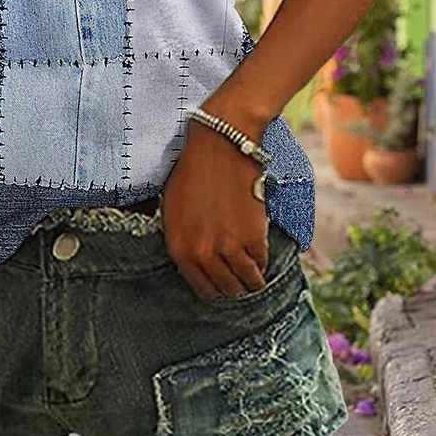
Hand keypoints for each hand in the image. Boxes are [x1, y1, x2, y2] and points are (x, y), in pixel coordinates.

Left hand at [160, 120, 270, 299]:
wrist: (219, 147)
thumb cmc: (193, 171)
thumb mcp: (173, 209)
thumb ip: (182, 239)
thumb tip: (194, 259)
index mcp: (179, 248)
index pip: (202, 288)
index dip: (215, 288)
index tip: (223, 282)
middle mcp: (202, 254)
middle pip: (226, 289)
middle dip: (235, 286)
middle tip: (241, 279)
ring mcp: (228, 249)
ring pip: (247, 282)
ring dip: (252, 279)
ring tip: (255, 273)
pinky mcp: (253, 239)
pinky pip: (262, 263)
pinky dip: (263, 261)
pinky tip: (260, 252)